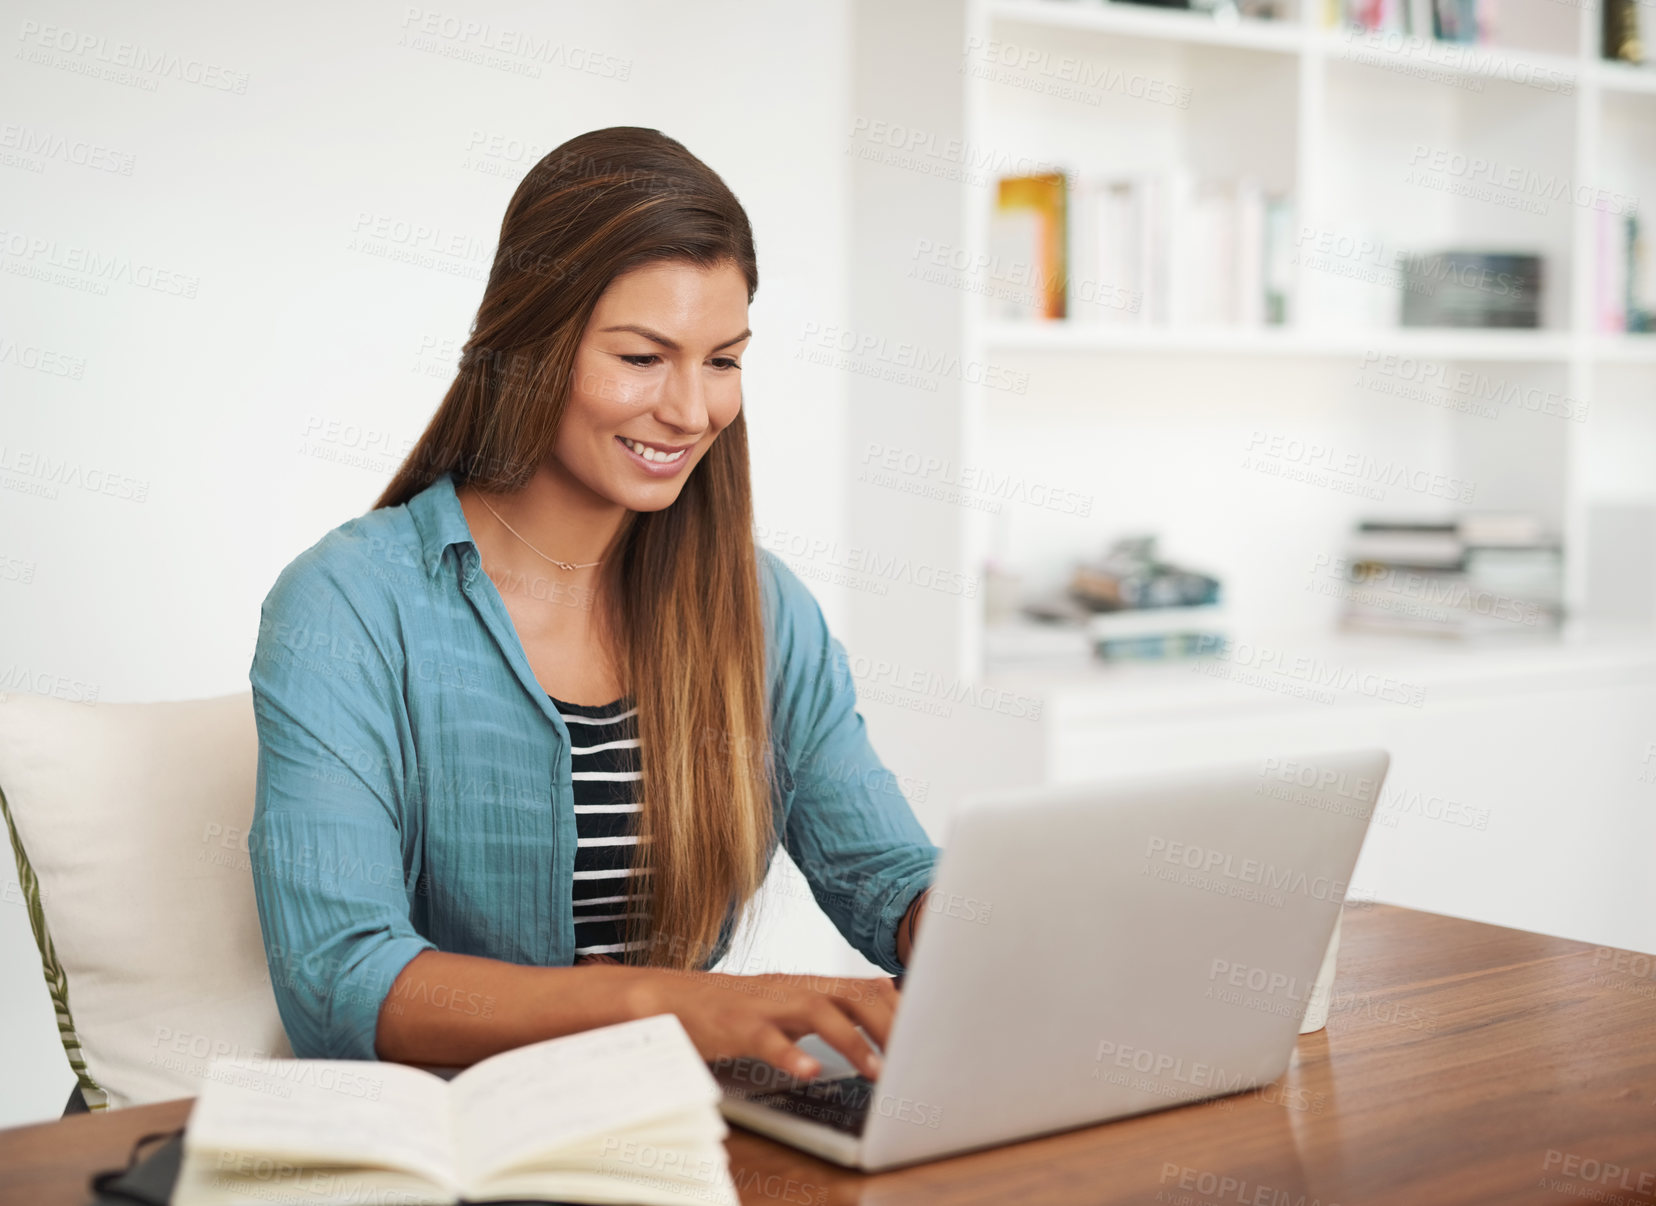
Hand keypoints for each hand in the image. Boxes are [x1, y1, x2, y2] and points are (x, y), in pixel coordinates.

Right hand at [629, 969, 898, 1081]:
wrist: (667, 998)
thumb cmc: (731, 1007)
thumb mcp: (785, 1004)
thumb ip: (826, 1007)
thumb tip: (879, 1006)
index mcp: (806, 984)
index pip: (865, 986)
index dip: (901, 1007)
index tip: (930, 1031)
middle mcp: (791, 987)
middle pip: (853, 994)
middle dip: (890, 1025)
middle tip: (915, 1058)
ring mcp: (763, 1004)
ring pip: (818, 1011)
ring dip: (852, 1040)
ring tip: (876, 1071)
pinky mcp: (734, 1026)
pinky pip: (766, 1039)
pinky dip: (790, 1054)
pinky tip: (810, 1072)